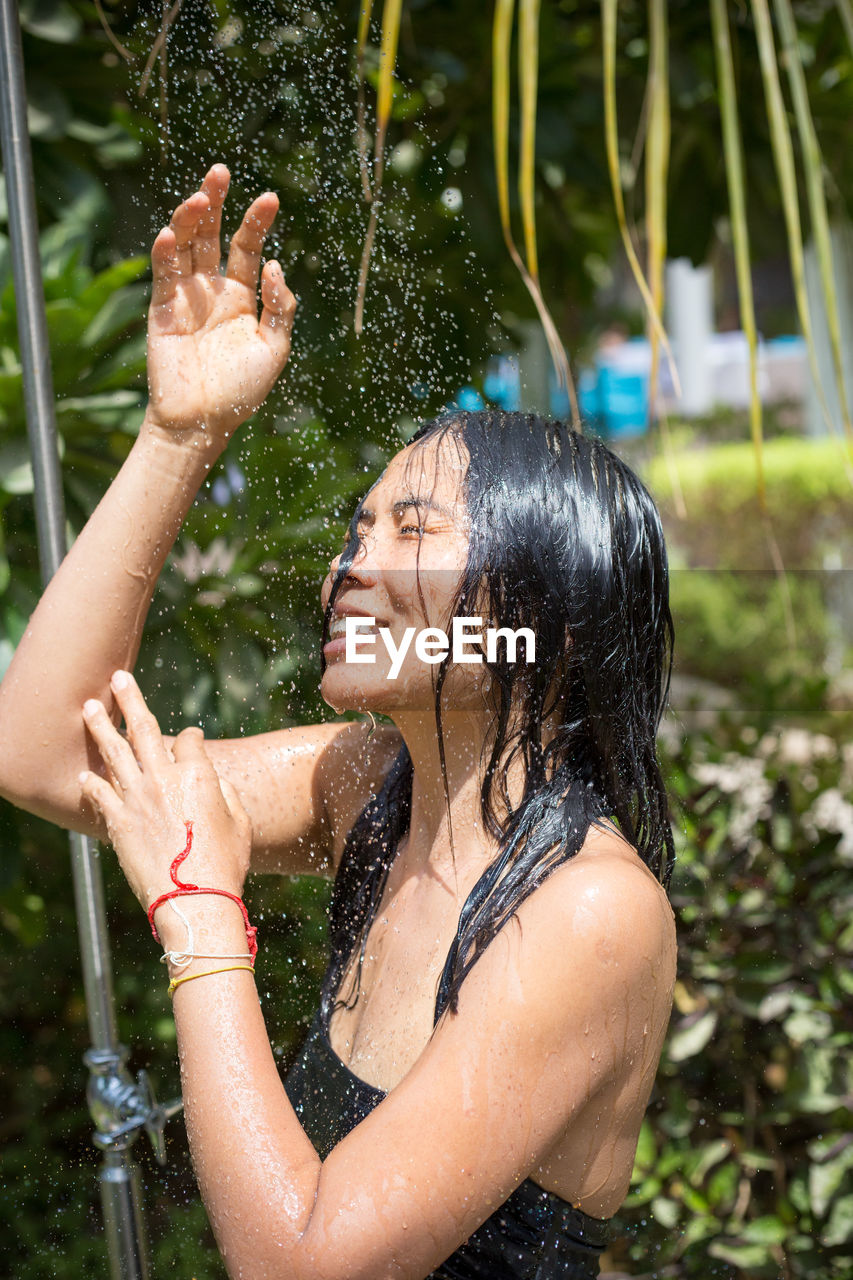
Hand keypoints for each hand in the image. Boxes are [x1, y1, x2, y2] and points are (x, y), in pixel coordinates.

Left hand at [79, 671, 251, 911]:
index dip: (192, 735)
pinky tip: (84, 773)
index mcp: (199, 774)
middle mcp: (164, 778)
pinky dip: (91, 782)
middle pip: (143, 728)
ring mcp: (137, 799)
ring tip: (89, 707)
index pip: (190, 738)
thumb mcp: (241, 823)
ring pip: (114, 752)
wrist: (195, 899)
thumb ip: (225, 794)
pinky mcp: (119, 822)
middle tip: (118, 678)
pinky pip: (100, 794)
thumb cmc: (225, 864)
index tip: (190, 737)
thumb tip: (213, 783)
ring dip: (101, 727)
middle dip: (129, 699)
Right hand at [144, 163, 295, 443]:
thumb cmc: (241, 391)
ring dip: (189, 218)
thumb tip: (277, 266)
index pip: (246, 248)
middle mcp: (211, 290)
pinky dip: (165, 252)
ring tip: (200, 196)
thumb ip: (280, 307)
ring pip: (185, 246)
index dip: (256, 223)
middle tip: (221, 171)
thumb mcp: (274, 348)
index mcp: (240, 296)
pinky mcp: (162, 309)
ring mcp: (184, 297)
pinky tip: (171, 233)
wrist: (203, 421)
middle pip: (210, 235)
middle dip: (215, 202)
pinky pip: (163, 274)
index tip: (271, 198)